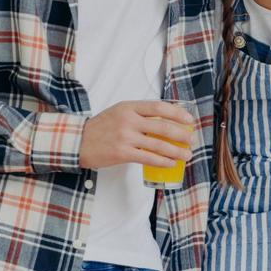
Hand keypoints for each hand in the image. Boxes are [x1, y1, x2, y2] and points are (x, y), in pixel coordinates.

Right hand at [78, 100, 195, 170]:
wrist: (77, 141)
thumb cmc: (101, 127)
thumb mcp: (119, 112)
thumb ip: (139, 113)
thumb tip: (166, 120)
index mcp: (129, 107)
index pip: (159, 107)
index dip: (177, 113)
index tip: (189, 120)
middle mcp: (128, 120)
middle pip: (163, 127)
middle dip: (182, 135)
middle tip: (192, 140)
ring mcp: (125, 137)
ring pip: (159, 145)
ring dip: (177, 151)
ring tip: (187, 154)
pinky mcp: (122, 153)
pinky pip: (149, 158)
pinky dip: (163, 162)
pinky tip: (171, 164)